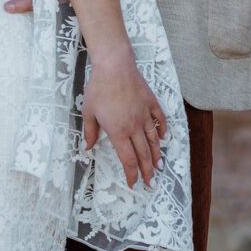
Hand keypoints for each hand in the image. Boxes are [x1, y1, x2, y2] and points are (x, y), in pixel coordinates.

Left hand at [81, 46, 167, 188]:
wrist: (114, 66)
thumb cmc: (99, 88)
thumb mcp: (88, 111)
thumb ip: (89, 132)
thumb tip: (86, 148)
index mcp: (118, 132)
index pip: (128, 160)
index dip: (132, 174)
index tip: (133, 184)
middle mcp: (134, 127)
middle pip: (143, 154)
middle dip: (146, 171)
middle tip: (151, 183)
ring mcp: (144, 114)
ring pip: (153, 140)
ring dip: (156, 155)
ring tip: (159, 166)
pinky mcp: (150, 102)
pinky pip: (160, 119)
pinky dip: (163, 130)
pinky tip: (164, 138)